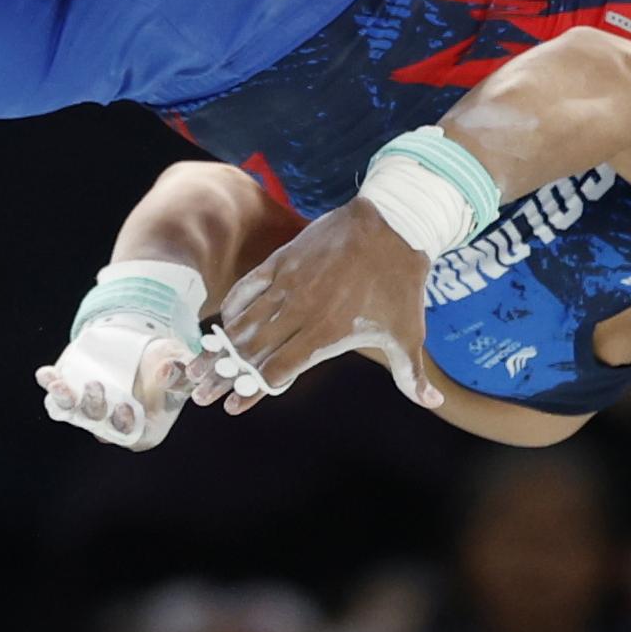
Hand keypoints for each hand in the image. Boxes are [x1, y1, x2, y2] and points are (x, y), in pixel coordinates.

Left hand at [36, 319, 197, 450]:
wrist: (140, 343)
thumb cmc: (165, 361)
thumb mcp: (178, 362)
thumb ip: (178, 371)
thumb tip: (165, 371)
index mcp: (144, 425)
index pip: (133, 435)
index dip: (126, 426)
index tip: (124, 408)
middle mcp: (114, 422)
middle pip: (101, 425)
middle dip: (95, 410)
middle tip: (96, 387)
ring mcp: (91, 409)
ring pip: (75, 413)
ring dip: (67, 401)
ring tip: (60, 386)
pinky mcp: (74, 392)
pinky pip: (58, 395)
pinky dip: (51, 385)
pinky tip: (46, 375)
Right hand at [204, 199, 441, 413]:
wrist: (392, 224)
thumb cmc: (400, 283)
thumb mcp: (408, 332)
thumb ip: (411, 374)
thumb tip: (432, 403)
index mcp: (325, 334)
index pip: (277, 370)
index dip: (253, 391)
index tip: (232, 407)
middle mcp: (301, 312)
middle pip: (251, 351)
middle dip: (224, 375)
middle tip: (199, 391)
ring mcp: (288, 284)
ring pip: (244, 322)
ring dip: (220, 346)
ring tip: (198, 364)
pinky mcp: (282, 261)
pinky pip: (247, 287)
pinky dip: (232, 307)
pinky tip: (221, 322)